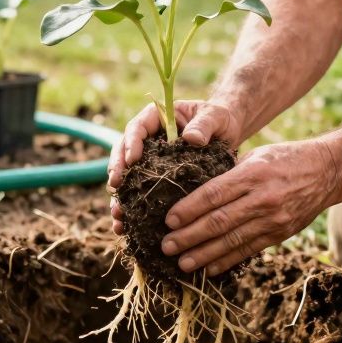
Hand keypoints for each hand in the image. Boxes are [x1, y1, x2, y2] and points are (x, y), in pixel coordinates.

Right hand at [106, 100, 244, 233]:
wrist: (226, 133)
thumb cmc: (219, 119)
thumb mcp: (214, 117)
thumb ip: (203, 124)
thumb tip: (191, 138)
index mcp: (156, 118)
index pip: (137, 128)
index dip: (131, 143)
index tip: (132, 159)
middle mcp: (147, 139)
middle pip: (124, 152)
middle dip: (118, 170)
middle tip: (115, 185)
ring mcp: (149, 160)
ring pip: (128, 176)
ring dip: (120, 195)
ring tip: (117, 213)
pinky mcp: (157, 179)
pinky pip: (140, 192)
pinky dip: (132, 208)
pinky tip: (126, 226)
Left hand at [158, 138, 341, 274]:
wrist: (327, 172)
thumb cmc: (285, 158)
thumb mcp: (256, 155)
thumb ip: (228, 173)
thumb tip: (194, 190)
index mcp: (252, 174)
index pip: (213, 194)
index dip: (188, 209)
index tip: (168, 220)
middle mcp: (262, 199)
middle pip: (218, 221)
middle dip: (189, 236)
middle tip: (166, 245)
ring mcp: (273, 220)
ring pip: (232, 241)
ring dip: (203, 254)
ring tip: (182, 263)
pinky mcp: (279, 234)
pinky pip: (249, 250)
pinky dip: (227, 261)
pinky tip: (209, 269)